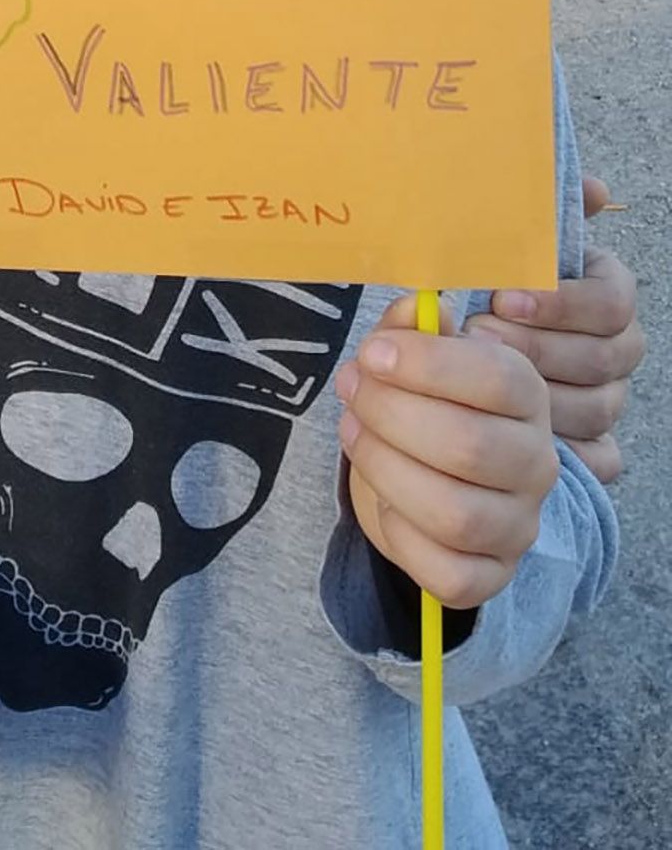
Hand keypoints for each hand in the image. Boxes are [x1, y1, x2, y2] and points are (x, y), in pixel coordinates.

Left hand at [336, 299, 557, 610]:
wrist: (425, 476)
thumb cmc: (421, 402)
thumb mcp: (414, 353)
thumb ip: (413, 326)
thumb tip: (416, 310)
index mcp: (528, 396)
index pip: (498, 380)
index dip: (426, 364)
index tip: (371, 353)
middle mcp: (536, 463)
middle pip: (469, 446)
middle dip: (390, 414)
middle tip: (350, 389)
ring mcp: (518, 526)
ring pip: (455, 513)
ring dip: (385, 469)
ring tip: (353, 433)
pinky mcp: (489, 576)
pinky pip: (447, 573)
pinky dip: (400, 538)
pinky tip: (383, 501)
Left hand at [464, 174, 642, 482]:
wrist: (465, 356)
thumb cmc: (488, 292)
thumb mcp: (502, 252)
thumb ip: (540, 216)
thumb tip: (595, 190)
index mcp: (607, 295)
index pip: (612, 300)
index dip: (560, 302)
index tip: (502, 298)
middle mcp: (617, 349)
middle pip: (603, 357)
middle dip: (534, 347)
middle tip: (476, 337)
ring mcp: (609, 400)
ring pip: (595, 407)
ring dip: (534, 395)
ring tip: (473, 377)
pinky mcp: (595, 447)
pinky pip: (596, 456)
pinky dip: (557, 448)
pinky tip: (511, 433)